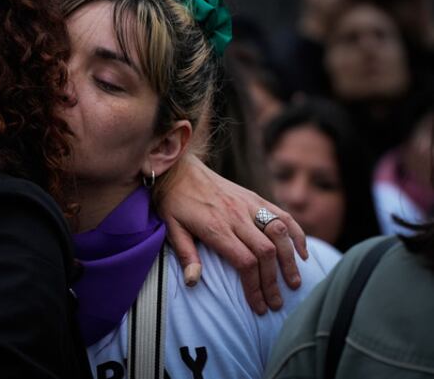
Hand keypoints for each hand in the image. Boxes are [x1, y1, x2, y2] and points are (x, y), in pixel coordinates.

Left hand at [156, 154, 307, 314]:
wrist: (179, 169)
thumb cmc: (174, 201)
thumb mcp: (171, 228)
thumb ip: (185, 254)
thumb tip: (193, 282)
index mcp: (216, 227)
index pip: (244, 262)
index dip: (254, 287)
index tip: (259, 306)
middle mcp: (236, 216)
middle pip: (265, 252)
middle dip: (273, 281)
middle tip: (277, 303)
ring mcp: (248, 205)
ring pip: (279, 233)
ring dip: (289, 260)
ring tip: (293, 283)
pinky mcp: (254, 197)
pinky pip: (282, 215)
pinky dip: (296, 233)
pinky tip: (302, 252)